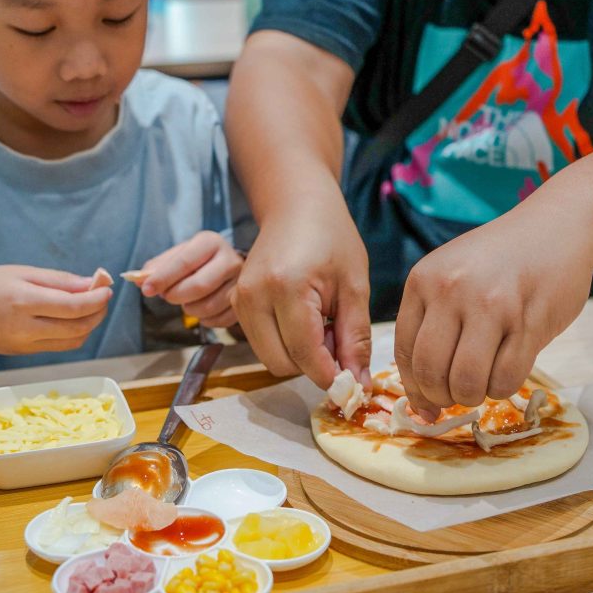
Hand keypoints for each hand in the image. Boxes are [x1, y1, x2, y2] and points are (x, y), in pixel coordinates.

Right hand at [0, 265, 112, 354]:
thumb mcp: (20, 273)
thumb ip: (58, 280)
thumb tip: (90, 283)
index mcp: (25, 302)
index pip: (73, 307)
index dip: (96, 300)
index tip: (107, 289)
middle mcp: (26, 328)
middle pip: (78, 327)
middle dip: (98, 313)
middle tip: (103, 298)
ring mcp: (26, 345)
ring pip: (72, 341)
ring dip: (89, 326)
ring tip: (91, 308)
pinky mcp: (24, 353)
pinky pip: (59, 347)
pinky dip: (73, 334)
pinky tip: (73, 320)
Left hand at [138, 231, 242, 327]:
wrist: (228, 264)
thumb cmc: (197, 261)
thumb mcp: (177, 256)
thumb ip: (157, 267)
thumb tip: (139, 280)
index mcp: (210, 242)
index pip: (184, 262)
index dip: (162, 278)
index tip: (146, 289)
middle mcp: (230, 259)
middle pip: (199, 286)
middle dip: (176, 295)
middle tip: (168, 296)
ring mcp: (240, 282)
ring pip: (209, 306)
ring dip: (189, 310)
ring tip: (186, 302)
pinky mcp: (244, 302)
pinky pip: (220, 320)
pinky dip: (204, 320)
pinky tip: (200, 311)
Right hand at [231, 208, 371, 388]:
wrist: (296, 207)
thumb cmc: (332, 239)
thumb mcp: (355, 286)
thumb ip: (356, 338)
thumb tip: (358, 385)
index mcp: (286, 287)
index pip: (304, 354)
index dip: (331, 375)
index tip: (354, 380)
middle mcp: (254, 296)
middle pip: (282, 364)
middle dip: (313, 365)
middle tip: (337, 339)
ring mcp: (239, 301)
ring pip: (270, 359)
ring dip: (299, 356)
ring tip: (321, 326)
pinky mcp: (234, 304)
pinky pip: (262, 345)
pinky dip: (285, 344)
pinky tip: (304, 321)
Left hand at [394, 209, 592, 420]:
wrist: (557, 228)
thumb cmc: (500, 261)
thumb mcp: (451, 274)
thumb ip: (432, 320)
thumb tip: (420, 391)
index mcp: (424, 280)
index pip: (404, 351)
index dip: (413, 387)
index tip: (425, 404)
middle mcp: (452, 291)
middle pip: (431, 372)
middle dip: (441, 397)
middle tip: (456, 397)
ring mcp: (492, 306)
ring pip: (467, 381)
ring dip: (472, 396)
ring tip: (482, 385)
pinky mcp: (529, 322)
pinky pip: (505, 378)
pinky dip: (502, 388)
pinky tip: (506, 373)